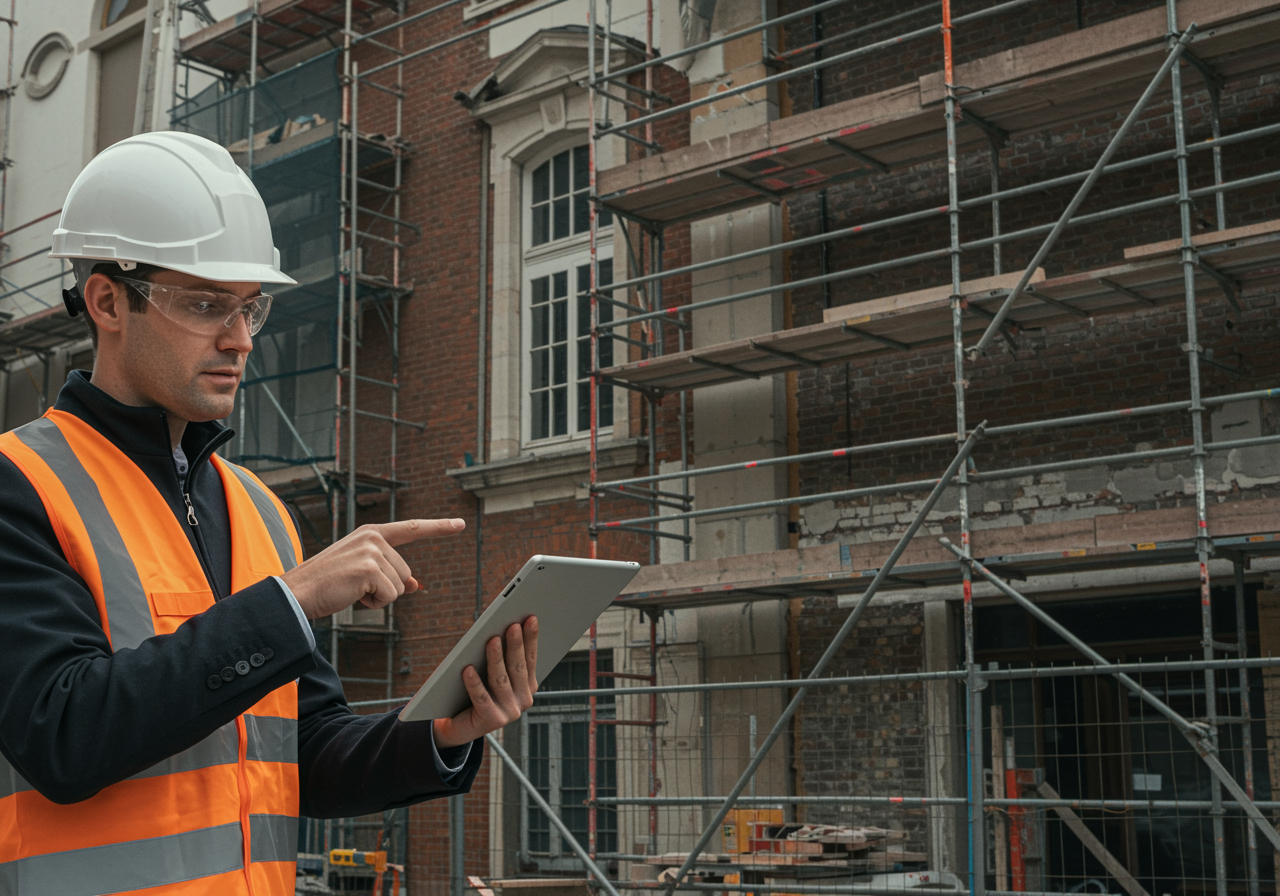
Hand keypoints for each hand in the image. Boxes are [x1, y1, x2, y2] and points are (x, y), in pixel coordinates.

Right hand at [281, 518, 465, 618]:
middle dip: (385, 588)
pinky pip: (390, 596)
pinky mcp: (369, 568)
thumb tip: (415, 585)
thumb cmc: (327, 584)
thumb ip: (389, 573)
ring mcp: (372, 551)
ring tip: (351, 590)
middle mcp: (373, 538)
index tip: (460, 524)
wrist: (297, 593)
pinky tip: (352, 595)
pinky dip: (374, 603)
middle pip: (406, 573)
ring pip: (400, 587)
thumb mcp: (362, 574)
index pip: (411, 529)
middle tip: (355, 586)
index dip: (438, 528)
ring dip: (379, 597)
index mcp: (371, 534)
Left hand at [433, 616, 538, 747]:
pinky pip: (481, 698)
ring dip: (496, 659)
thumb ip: (501, 657)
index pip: (531, 659)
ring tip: (492, 639)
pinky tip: (467, 669)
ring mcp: (509, 713)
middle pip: (518, 668)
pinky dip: (474, 683)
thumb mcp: (491, 673)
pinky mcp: (491, 721)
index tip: (530, 618)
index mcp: (528, 687)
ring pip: (501, 680)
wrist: (459, 725)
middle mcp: (523, 700)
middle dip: (516, 645)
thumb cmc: (476, 690)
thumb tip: (499, 631)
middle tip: (512, 625)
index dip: (531, 638)